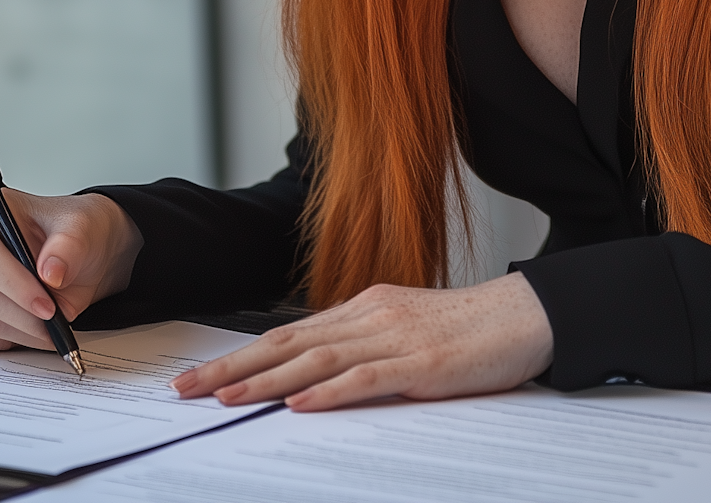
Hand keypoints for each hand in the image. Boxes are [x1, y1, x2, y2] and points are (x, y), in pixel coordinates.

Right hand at [0, 188, 142, 351]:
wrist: (77, 254)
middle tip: (52, 319)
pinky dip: (4, 339)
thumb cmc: (71, 231)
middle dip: (18, 311)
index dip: (12, 280)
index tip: (45, 302)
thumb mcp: (82, 227)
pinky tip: (30, 331)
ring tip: (48, 328)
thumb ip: (68, 245)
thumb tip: (51, 270)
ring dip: (14, 329)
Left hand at [172, 272, 553, 411]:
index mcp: (365, 306)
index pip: (289, 334)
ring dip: (266, 381)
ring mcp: (396, 337)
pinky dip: (330, 392)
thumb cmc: (469, 330)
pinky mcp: (423, 364)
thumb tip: (312, 377)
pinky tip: (301, 403)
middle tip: (184, 389)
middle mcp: (372, 315)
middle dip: (232, 367)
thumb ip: (362, 346)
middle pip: (289, 343)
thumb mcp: (405, 331)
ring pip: (318, 360)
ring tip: (224, 397)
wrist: (526, 314)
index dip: (240, 355)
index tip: (200, 376)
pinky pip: (368, 378)